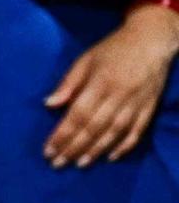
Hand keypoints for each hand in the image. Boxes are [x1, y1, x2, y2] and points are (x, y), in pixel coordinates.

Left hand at [44, 8, 178, 166]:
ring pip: (115, 132)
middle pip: (94, 128)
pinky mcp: (150, 105)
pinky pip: (138, 130)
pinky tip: (111, 157)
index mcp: (101, 82)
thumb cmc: (113, 49)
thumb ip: (68, 83)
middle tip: (57, 164)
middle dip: (74, 148)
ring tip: (80, 164)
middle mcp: (120, 94)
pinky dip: (126, 145)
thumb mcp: (86, 60)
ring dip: (96, 150)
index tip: (48, 150)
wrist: (153, 38)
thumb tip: (48, 104)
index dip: (63, 135)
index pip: (78, 115)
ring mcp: (137, 101)